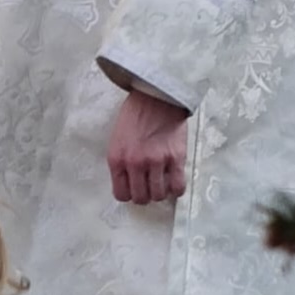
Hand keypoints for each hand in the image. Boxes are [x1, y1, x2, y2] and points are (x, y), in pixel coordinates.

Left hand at [107, 90, 189, 205]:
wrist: (156, 96)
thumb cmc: (135, 114)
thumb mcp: (117, 139)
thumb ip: (121, 162)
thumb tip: (128, 183)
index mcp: (116, 159)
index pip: (121, 194)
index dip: (129, 194)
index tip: (135, 189)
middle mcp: (134, 163)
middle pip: (141, 198)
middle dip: (145, 196)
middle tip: (149, 187)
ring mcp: (156, 162)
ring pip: (159, 195)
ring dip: (161, 193)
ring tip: (162, 183)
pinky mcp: (176, 158)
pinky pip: (177, 187)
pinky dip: (176, 190)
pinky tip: (174, 182)